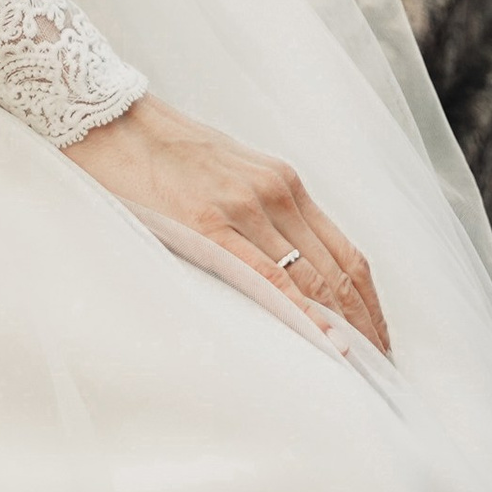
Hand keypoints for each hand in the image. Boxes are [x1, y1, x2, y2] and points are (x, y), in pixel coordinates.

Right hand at [62, 91, 391, 353]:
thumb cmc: (162, 152)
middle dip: (366, 326)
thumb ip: (260, 212)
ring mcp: (244, 206)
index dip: (370, 303)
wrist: (108, 119)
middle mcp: (275, 191)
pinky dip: (304, 314)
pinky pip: (269, 278)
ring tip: (363, 372)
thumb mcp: (227, 174)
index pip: (346, 253)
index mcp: (282, 181)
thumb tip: (284, 263)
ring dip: (345, 329)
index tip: (380, 342)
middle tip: (383, 373)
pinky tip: (324, 343)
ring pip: (313, 278)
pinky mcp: (208, 223)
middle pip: (340, 271)